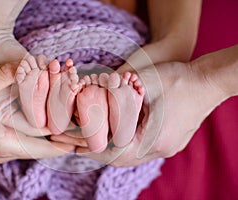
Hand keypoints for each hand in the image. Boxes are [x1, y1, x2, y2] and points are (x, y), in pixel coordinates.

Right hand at [0, 64, 73, 163]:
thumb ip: (0, 77)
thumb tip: (23, 64)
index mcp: (2, 144)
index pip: (41, 149)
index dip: (62, 146)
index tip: (80, 144)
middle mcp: (3, 151)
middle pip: (40, 149)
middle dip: (60, 142)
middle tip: (80, 136)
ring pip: (31, 146)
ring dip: (49, 138)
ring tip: (67, 130)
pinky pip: (22, 140)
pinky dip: (37, 134)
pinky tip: (45, 125)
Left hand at [51, 60, 226, 166]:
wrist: (210, 82)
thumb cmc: (179, 79)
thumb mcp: (143, 80)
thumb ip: (116, 88)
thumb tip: (89, 91)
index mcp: (152, 138)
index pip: (111, 150)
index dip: (86, 146)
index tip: (67, 143)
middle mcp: (159, 149)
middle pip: (119, 158)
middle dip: (93, 151)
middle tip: (71, 146)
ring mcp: (166, 147)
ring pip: (129, 155)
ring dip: (107, 149)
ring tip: (87, 144)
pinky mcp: (169, 141)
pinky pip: (139, 148)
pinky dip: (121, 144)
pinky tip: (112, 137)